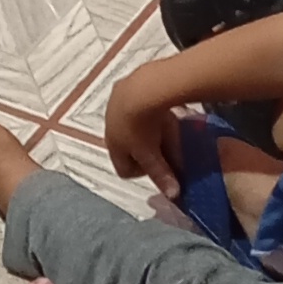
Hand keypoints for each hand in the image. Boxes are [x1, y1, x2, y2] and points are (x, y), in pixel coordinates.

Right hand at [103, 66, 184, 194]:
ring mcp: (114, 106)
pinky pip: (136, 105)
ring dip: (145, 128)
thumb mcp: (153, 154)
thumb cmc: (142, 127)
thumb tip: (173, 196)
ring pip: (130, 124)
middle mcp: (109, 127)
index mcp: (113, 146)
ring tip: (165, 128)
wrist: (142, 89)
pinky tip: (162, 108)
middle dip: (145, 150)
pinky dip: (147, 109)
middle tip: (163, 148)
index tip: (158, 167)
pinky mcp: (123, 87)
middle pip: (126, 146)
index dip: (143, 173)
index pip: (124, 170)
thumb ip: (162, 175)